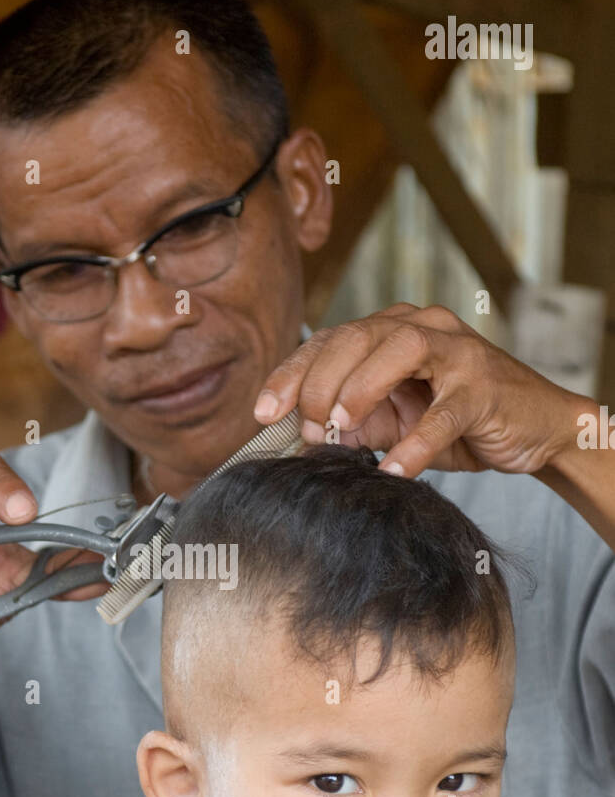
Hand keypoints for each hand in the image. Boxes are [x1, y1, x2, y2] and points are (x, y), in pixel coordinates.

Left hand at [254, 304, 578, 477]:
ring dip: (360, 390)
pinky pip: (444, 413)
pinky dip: (415, 443)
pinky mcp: (484, 386)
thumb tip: (304, 436)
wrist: (534, 430)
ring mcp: (458, 351)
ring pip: (400, 351)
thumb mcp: (394, 422)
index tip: (263, 412)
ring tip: (338, 431)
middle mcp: (423, 327)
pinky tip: (393, 469)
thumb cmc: (458, 422)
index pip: (330, 340)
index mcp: (392, 329)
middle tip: (307, 427)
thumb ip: (352, 423)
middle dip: (320, 383)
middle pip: (357, 337)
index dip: (291, 374)